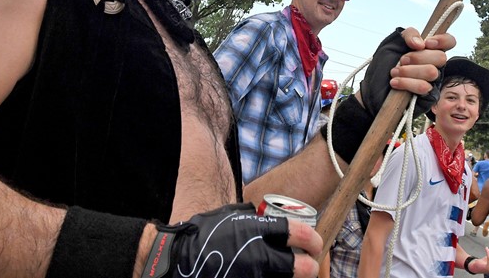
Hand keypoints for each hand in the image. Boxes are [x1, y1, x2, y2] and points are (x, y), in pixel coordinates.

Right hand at [144, 203, 320, 277]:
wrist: (174, 262)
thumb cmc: (201, 236)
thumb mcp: (229, 216)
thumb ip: (254, 219)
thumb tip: (275, 220)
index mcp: (255, 231)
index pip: (297, 234)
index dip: (312, 239)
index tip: (314, 243)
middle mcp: (257, 256)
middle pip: (302, 267)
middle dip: (309, 267)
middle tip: (308, 265)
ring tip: (293, 275)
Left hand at [359, 27, 454, 116]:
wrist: (371, 90)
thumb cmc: (383, 66)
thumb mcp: (392, 43)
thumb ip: (408, 34)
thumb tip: (421, 43)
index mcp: (428, 50)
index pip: (449, 42)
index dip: (443, 40)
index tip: (426, 43)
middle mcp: (434, 65)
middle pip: (441, 57)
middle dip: (417, 57)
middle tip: (401, 61)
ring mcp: (433, 82)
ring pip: (432, 72)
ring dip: (408, 71)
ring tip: (394, 72)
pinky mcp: (428, 97)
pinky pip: (425, 88)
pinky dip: (407, 83)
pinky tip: (395, 83)